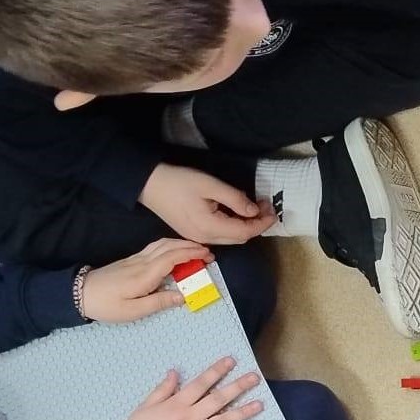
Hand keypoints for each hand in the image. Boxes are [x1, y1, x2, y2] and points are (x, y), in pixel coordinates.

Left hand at [80, 239, 214, 322]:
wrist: (79, 293)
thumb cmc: (107, 305)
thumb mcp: (133, 311)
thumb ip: (159, 303)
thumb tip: (182, 296)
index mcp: (145, 274)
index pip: (173, 258)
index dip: (191, 254)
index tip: (208, 256)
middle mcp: (142, 262)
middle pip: (169, 246)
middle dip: (190, 246)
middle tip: (208, 252)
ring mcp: (135, 259)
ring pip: (161, 244)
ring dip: (180, 243)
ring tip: (195, 249)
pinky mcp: (131, 260)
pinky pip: (155, 247)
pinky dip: (170, 245)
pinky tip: (175, 250)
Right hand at [115, 355, 262, 419]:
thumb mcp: (144, 407)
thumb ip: (162, 390)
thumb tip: (175, 372)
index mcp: (175, 405)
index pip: (201, 384)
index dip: (216, 371)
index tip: (231, 361)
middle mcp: (189, 418)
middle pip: (217, 399)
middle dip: (237, 387)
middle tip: (254, 378)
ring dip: (243, 412)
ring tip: (260, 404)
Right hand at [139, 163, 274, 244]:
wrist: (147, 184)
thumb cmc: (178, 181)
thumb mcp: (210, 185)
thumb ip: (235, 199)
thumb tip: (254, 211)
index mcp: (209, 228)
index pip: (245, 232)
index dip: (262, 223)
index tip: (272, 210)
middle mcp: (204, 238)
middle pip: (240, 238)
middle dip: (256, 225)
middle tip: (265, 206)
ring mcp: (197, 238)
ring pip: (231, 239)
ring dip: (246, 226)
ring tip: (255, 208)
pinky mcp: (193, 233)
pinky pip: (220, 235)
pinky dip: (233, 227)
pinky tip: (237, 213)